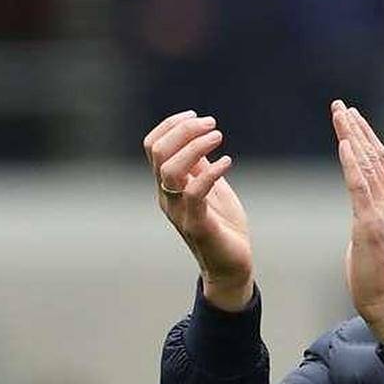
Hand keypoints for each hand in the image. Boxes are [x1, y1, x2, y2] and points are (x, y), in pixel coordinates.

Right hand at [144, 110, 253, 310]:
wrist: (231, 266)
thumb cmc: (223, 226)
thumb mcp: (211, 188)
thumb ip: (200, 166)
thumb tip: (198, 137)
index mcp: (167, 186)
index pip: (152, 146)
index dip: (170, 126)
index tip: (196, 117)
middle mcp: (167, 197)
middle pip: (158, 153)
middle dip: (184, 131)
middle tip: (212, 125)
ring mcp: (179, 212)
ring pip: (169, 171)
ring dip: (194, 147)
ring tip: (218, 137)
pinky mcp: (197, 226)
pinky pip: (194, 194)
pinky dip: (210, 173)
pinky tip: (227, 163)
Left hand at [331, 100, 383, 343]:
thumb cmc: (376, 275)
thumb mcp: (370, 237)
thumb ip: (367, 219)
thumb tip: (359, 212)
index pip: (379, 162)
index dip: (364, 137)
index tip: (351, 117)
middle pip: (374, 155)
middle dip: (356, 127)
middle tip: (340, 106)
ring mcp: (383, 212)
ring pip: (367, 164)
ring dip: (351, 136)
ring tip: (339, 114)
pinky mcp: (370, 225)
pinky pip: (360, 187)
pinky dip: (352, 163)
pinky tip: (343, 144)